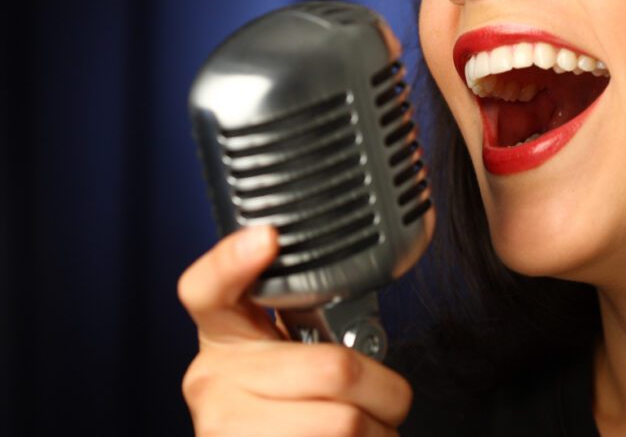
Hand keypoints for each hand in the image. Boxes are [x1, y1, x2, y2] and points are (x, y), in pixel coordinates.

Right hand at [178, 226, 411, 435]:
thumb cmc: (287, 406)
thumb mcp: (287, 354)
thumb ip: (314, 319)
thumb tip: (388, 273)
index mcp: (223, 334)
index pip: (207, 288)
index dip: (233, 260)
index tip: (267, 236)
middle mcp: (213, 379)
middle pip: (332, 367)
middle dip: (386, 388)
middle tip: (388, 396)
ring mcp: (222, 426)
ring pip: (344, 420)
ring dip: (381, 430)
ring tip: (372, 429)